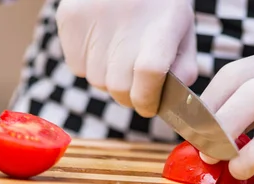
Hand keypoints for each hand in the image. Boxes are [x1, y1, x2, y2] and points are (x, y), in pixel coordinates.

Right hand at [56, 0, 197, 116]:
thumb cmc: (160, 8)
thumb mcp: (183, 32)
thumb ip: (183, 70)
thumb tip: (166, 101)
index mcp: (162, 22)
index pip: (150, 73)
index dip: (147, 98)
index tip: (149, 105)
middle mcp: (125, 18)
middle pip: (119, 86)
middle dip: (129, 95)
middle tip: (136, 84)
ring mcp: (93, 17)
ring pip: (96, 81)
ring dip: (109, 80)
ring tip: (120, 56)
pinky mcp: (70, 18)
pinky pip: (77, 68)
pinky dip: (90, 67)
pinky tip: (102, 46)